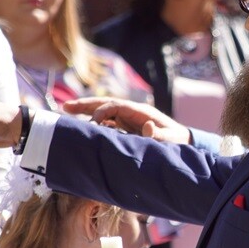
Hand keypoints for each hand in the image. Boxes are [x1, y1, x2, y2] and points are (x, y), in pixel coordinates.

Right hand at [63, 97, 191, 144]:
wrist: (182, 143)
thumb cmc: (178, 142)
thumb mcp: (172, 140)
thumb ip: (160, 135)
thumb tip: (148, 128)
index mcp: (141, 112)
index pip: (116, 106)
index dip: (103, 111)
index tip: (93, 123)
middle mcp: (131, 112)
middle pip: (105, 104)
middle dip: (86, 105)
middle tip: (65, 107)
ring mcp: (127, 119)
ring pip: (103, 112)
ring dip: (86, 112)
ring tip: (66, 113)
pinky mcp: (126, 128)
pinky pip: (107, 123)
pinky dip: (94, 123)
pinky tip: (82, 128)